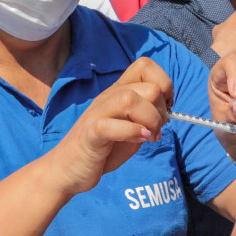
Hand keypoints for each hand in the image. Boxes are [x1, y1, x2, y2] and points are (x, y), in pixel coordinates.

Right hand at [43, 57, 172, 197]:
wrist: (67, 169)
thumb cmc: (102, 149)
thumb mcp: (130, 128)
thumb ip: (146, 116)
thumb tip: (168, 112)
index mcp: (118, 91)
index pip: (145, 66)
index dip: (164, 84)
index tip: (166, 107)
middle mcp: (108, 97)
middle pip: (148, 88)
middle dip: (161, 110)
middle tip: (156, 130)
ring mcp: (97, 114)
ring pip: (130, 99)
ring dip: (149, 120)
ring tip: (148, 136)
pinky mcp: (89, 135)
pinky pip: (109, 125)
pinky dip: (131, 132)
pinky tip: (139, 140)